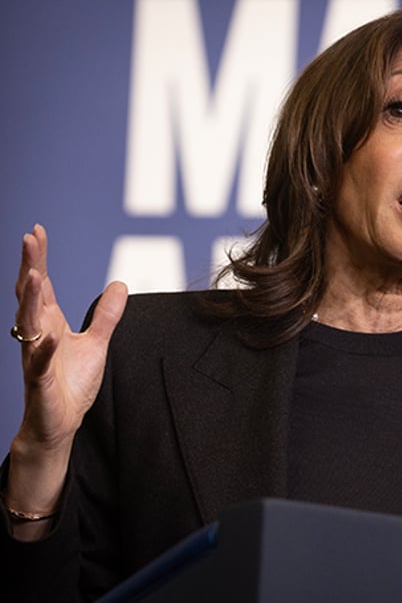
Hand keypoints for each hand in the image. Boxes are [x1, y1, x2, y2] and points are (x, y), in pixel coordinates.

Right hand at [7, 224, 126, 517]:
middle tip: (29, 238)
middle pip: (29, 295)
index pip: (40, 284)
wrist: (60, 422)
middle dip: (29, 266)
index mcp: (48, 323)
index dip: (38, 258)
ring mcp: (35, 357)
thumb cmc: (71, 383)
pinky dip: (43, 350)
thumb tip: (120, 285)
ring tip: (33, 275)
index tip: (37, 231)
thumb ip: (106, 314)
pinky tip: (48, 337)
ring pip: (28, 324)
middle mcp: (37, 335)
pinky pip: (40, 363)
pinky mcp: (41, 381)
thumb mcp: (96, 342)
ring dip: (30, 300)